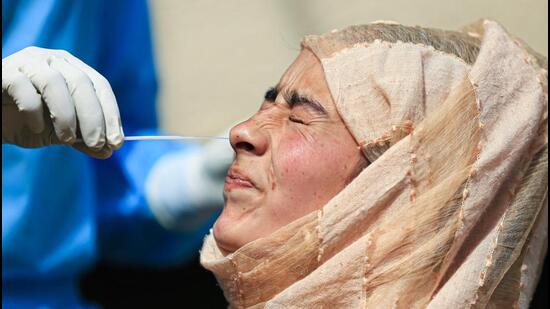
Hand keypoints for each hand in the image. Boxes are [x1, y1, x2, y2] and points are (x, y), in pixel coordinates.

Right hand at [2, 46, 123, 157]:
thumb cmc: (24, 122)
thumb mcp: (58, 134)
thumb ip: (82, 140)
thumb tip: (109, 152)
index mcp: (72, 70)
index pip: (100, 86)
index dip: (111, 114)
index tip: (117, 142)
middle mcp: (52, 60)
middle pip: (82, 83)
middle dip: (94, 117)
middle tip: (98, 144)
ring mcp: (27, 62)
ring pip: (55, 82)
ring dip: (66, 115)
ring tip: (67, 139)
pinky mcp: (3, 72)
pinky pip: (22, 86)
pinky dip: (33, 110)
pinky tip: (36, 128)